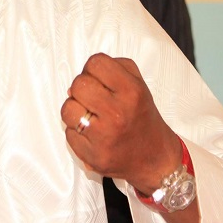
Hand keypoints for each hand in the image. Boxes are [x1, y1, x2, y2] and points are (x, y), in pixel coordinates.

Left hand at [61, 53, 181, 194]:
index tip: (97, 78)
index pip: (95, 63)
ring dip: (74, 110)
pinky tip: (92, 133)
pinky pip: (69, 133)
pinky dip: (76, 131)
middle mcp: (118, 113)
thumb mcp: (139, 84)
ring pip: (68, 109)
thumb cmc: (142, 119)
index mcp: (131, 91)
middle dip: (82, 88)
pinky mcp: (93, 155)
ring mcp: (104, 136)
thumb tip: (82, 77)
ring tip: (89, 115)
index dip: (92, 69)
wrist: (155, 158)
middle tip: (93, 98)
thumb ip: (114, 68)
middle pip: (78, 85)